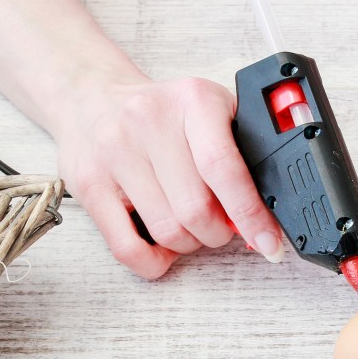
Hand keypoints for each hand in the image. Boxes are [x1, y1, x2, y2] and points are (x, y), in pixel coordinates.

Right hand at [53, 69, 284, 278]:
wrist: (91, 97)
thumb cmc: (162, 115)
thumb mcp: (208, 114)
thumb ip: (239, 156)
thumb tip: (265, 217)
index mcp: (192, 101)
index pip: (224, 168)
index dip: (250, 215)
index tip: (268, 243)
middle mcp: (148, 122)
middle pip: (196, 210)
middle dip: (218, 232)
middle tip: (219, 224)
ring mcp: (114, 153)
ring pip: (168, 232)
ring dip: (189, 244)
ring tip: (187, 225)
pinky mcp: (88, 185)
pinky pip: (127, 248)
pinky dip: (154, 261)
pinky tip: (162, 247)